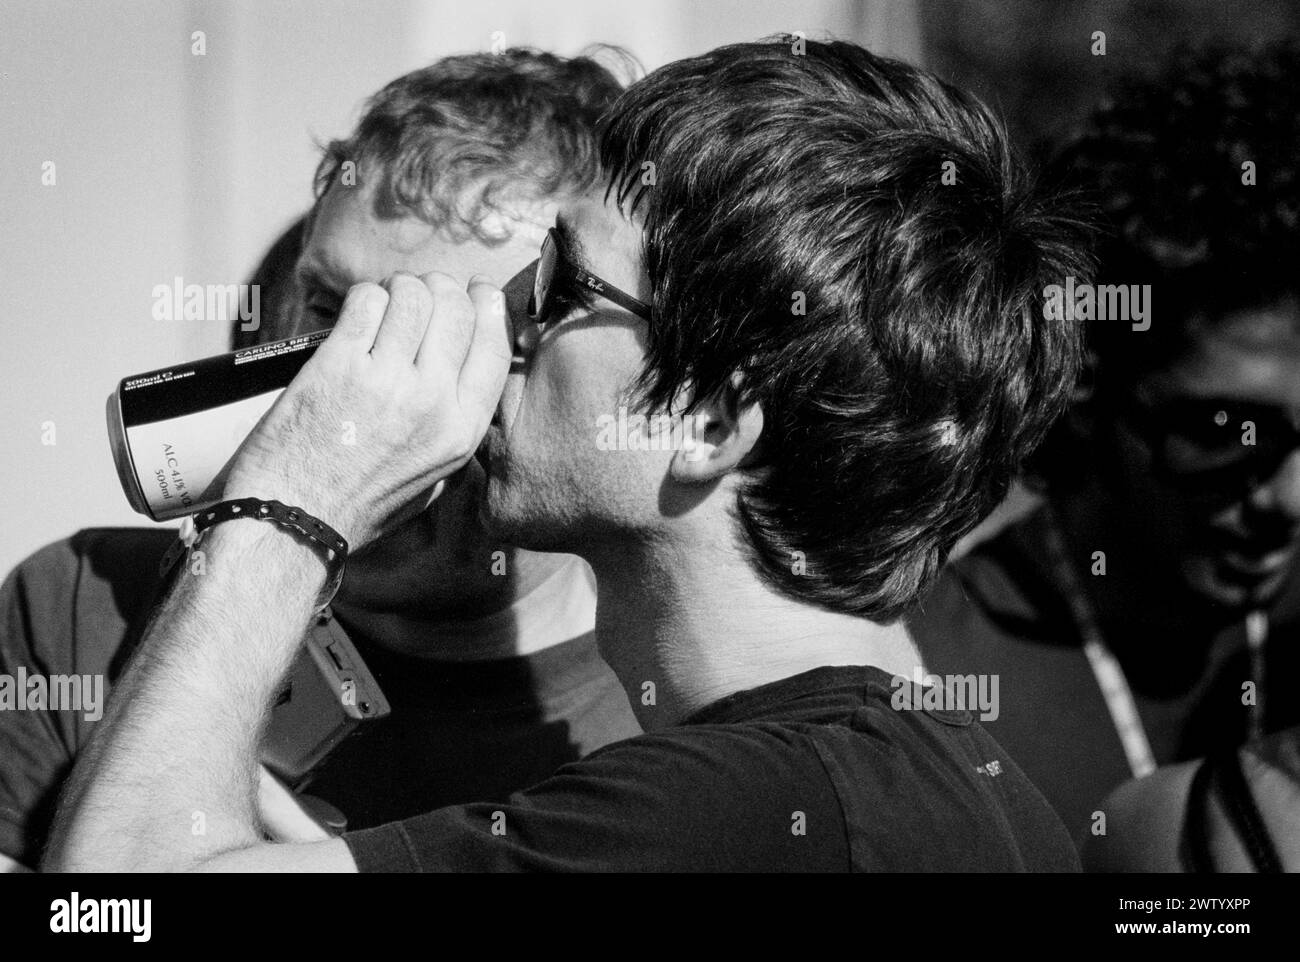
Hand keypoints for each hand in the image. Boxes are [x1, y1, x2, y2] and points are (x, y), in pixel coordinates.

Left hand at [223, 271, 510, 546]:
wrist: (294, 520)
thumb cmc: (359, 505)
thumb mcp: (434, 478)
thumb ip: (454, 427)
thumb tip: (462, 369)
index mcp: (461, 431)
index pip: (493, 347)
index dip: (487, 307)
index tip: (475, 292)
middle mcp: (432, 403)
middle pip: (455, 310)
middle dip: (439, 289)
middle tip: (418, 294)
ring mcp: (387, 382)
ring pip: (412, 296)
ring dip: (398, 289)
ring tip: (383, 303)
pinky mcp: (340, 366)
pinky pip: (366, 302)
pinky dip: (363, 297)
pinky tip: (354, 314)